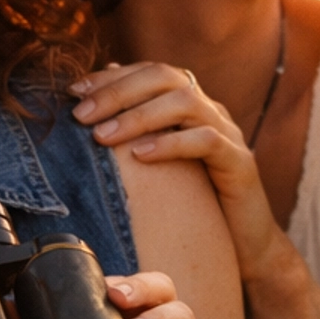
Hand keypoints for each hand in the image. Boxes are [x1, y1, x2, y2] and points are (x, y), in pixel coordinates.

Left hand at [71, 62, 319, 318]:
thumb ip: (135, 136)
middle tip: (80, 114)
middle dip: (118, 91)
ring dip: (138, 115)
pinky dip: (171, 143)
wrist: (246, 246)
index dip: (111, 77)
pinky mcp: (241, 162)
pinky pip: (207, 140)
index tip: (73, 91)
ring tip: (102, 136)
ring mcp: (229, 133)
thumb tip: (94, 109)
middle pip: (165, 76)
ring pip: (185, 101)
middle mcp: (211, 110)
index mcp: (190, 105)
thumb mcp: (158, 168)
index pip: (150, 72)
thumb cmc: (195, 206)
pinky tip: (141, 155)